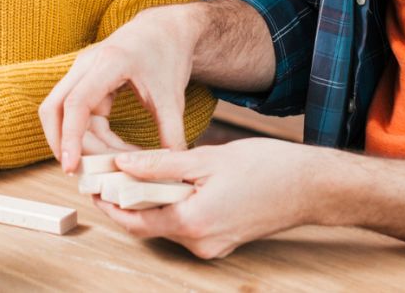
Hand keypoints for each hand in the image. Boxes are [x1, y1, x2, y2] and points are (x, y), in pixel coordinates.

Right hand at [40, 4, 201, 172]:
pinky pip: (78, 114)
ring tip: (106, 167)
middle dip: (61, 143)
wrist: (166, 29)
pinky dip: (90, 136)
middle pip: (54, 108)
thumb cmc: (168, 55)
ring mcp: (82, 72)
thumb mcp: (172, 97)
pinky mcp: (85, 82)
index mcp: (109, 62)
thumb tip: (171, 171)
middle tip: (79, 173)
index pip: (76, 103)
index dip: (70, 137)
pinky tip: (111, 152)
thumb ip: (171, 133)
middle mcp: (87, 64)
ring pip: (63, 114)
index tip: (70, 166)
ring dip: (80, 142)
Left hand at [94, 139, 318, 258]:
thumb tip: (124, 165)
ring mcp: (212, 245)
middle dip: (127, 199)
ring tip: (137, 171)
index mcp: (192, 222)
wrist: (310, 187)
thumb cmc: (268, 169)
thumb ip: (161, 165)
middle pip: (148, 224)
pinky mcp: (222, 240)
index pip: (134, 220)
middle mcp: (200, 243)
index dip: (109, 203)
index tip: (93, 184)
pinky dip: (172, 205)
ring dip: (150, 201)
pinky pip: (186, 223)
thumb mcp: (208, 159)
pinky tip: (171, 182)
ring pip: (167, 223)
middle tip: (110, 172)